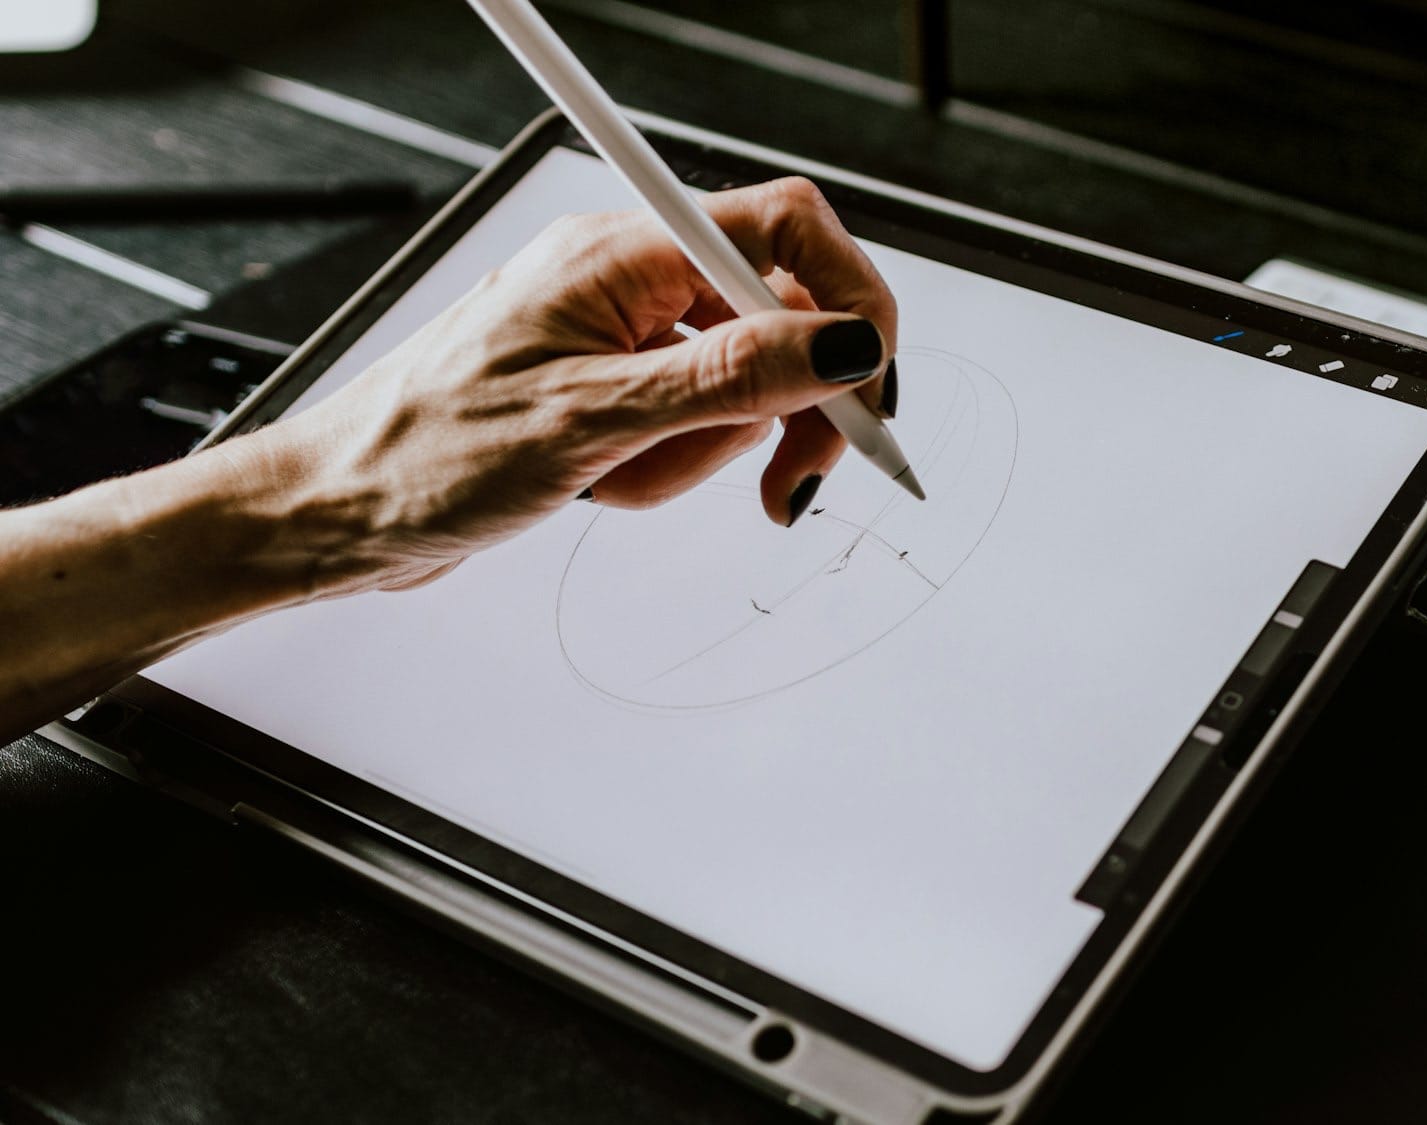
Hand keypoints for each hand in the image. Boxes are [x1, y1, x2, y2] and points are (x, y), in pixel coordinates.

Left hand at [267, 176, 897, 593]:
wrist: (338, 513)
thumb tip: (837, 347)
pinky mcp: (612, 388)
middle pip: (777, 316)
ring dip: (706, 452)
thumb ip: (728, 380)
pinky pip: (694, 421)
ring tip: (625, 480)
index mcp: (620, 254)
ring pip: (740, 382)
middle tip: (794, 479)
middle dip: (788, 405)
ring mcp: (621, 335)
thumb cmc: (423, 452)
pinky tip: (609, 485)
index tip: (867, 386)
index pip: (784, 233)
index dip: (848, 301)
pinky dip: (674, 465)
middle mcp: (627, 280)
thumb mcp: (592, 421)